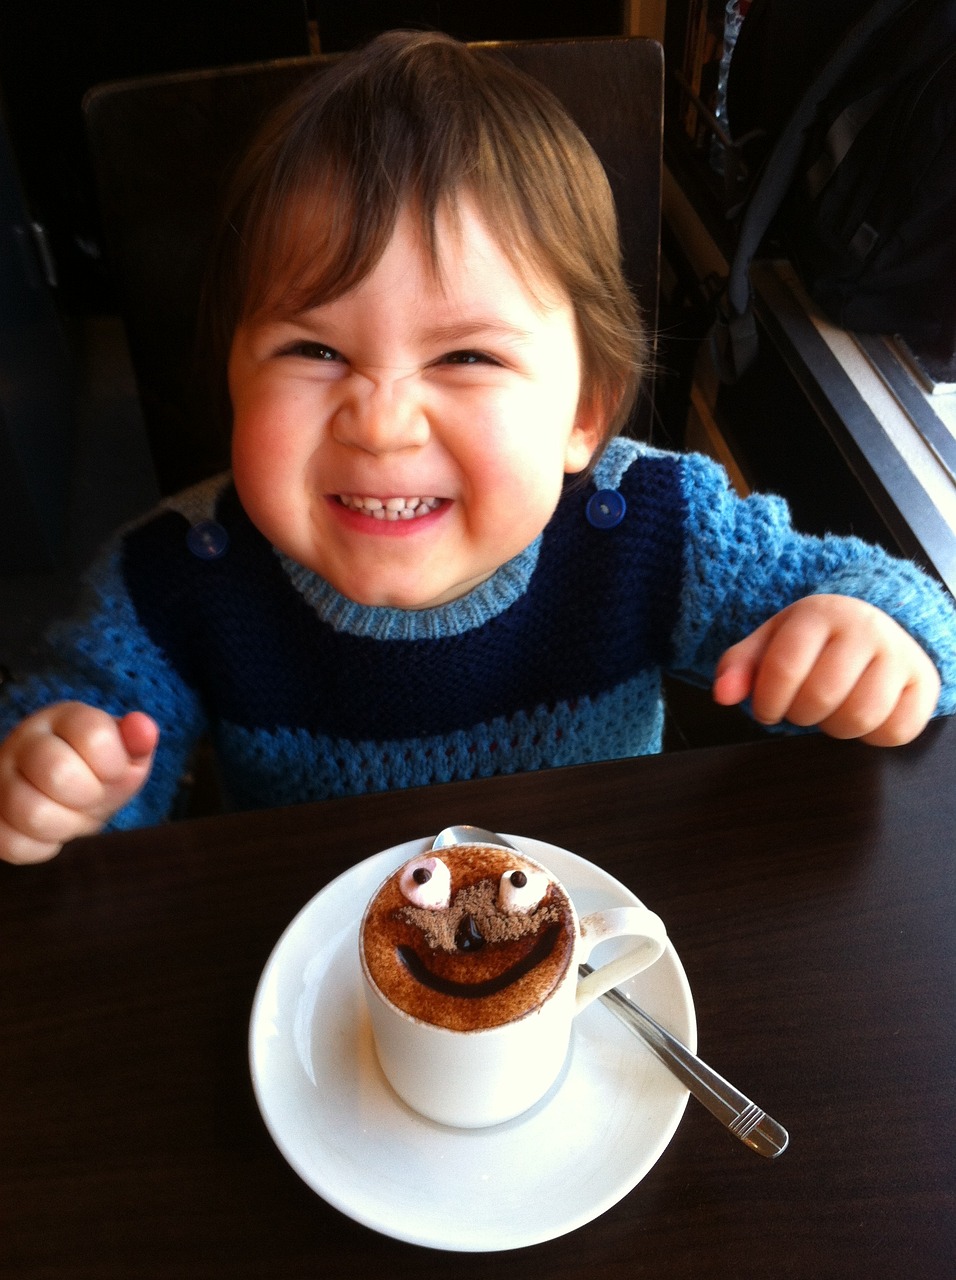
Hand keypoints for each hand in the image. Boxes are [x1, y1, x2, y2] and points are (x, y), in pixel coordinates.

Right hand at [0, 702, 158, 863]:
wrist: (64, 798)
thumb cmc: (98, 773)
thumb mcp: (126, 757)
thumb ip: (137, 743)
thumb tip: (144, 728)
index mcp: (66, 719)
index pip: (94, 735)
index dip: (113, 765)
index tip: (112, 770)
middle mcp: (27, 741)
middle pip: (59, 772)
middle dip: (88, 796)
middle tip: (89, 796)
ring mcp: (1, 775)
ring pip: (32, 812)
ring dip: (65, 825)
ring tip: (70, 815)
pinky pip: (11, 843)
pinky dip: (41, 847)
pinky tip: (50, 832)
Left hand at [712, 594, 940, 745]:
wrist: (875, 625)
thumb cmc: (814, 641)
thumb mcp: (771, 642)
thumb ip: (739, 665)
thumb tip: (722, 695)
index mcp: (820, 613)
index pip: (784, 668)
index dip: (768, 703)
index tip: (767, 710)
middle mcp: (865, 628)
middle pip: (822, 697)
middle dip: (801, 715)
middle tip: (801, 708)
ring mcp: (900, 654)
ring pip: (861, 716)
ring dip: (835, 727)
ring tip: (830, 711)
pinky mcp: (924, 683)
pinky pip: (897, 731)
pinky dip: (872, 736)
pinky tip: (860, 717)